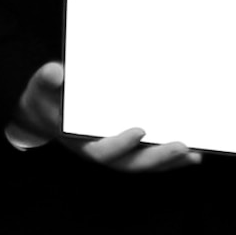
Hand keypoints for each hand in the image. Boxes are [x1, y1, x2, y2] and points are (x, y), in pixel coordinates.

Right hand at [13, 61, 201, 171]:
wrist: (47, 109)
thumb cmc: (47, 98)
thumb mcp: (41, 87)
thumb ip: (47, 80)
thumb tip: (55, 71)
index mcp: (80, 142)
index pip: (101, 150)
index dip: (121, 143)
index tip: (140, 130)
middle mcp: (101, 152)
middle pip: (131, 162)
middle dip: (157, 156)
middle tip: (182, 145)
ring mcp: (116, 152)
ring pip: (145, 163)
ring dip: (170, 160)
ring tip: (194, 153)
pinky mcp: (128, 147)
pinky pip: (150, 155)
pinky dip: (170, 158)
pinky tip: (193, 153)